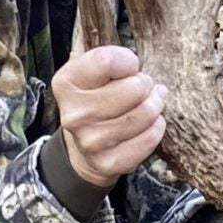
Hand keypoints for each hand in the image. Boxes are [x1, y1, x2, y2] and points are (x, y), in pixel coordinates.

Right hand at [52, 45, 166, 187]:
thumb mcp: (90, 74)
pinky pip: (149, 138)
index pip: (106, 60)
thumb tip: (130, 62)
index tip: (129, 67)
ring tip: (151, 102)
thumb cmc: (94, 101)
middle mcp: (74, 114)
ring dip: (155, 105)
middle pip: (134, 88)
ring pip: (145, 113)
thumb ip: (107, 60)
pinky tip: (150, 123)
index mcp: (66, 83)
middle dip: (145, 84)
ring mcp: (91, 141)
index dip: (127, 61)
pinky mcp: (109, 162)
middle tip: (143, 87)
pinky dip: (156, 127)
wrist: (83, 149)